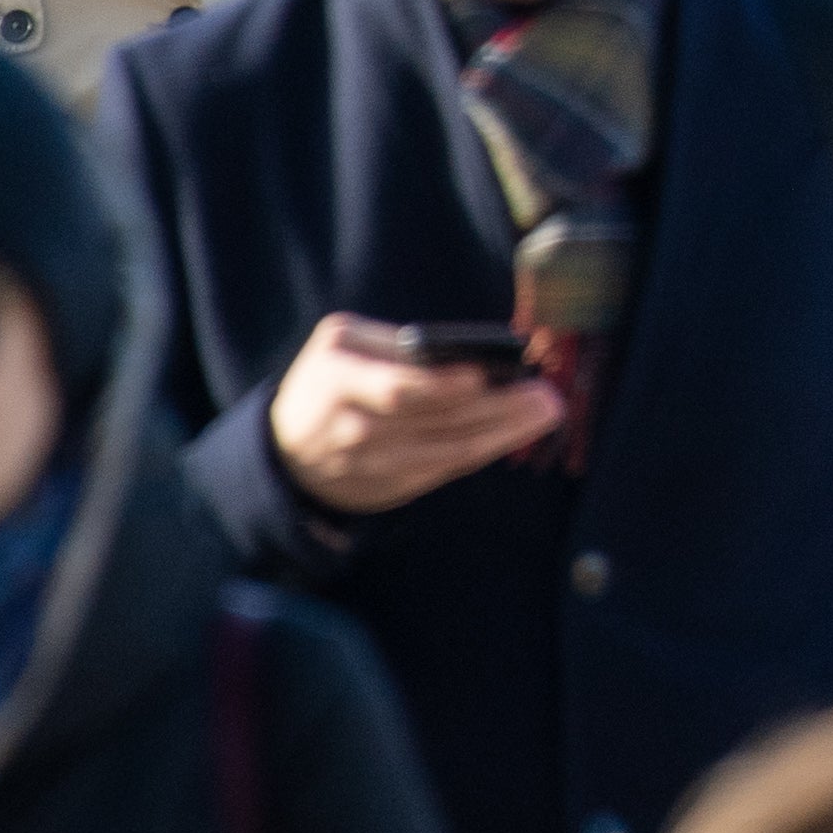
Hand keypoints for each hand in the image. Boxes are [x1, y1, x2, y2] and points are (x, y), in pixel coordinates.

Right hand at [265, 313, 565, 515]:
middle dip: (496, 408)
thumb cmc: (330, 378)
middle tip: (546, 394)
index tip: (485, 375)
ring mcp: (370, 466)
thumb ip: (396, 345)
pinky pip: (444, 469)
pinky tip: (515, 433)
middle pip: (434, 421)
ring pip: (447, 450)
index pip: (396, 388)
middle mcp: (351, 428)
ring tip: (545, 411)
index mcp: (337, 377)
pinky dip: (482, 451)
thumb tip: (472, 355)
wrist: (287, 450)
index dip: (442, 386)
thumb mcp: (343, 343)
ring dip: (503, 432)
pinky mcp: (388, 489)